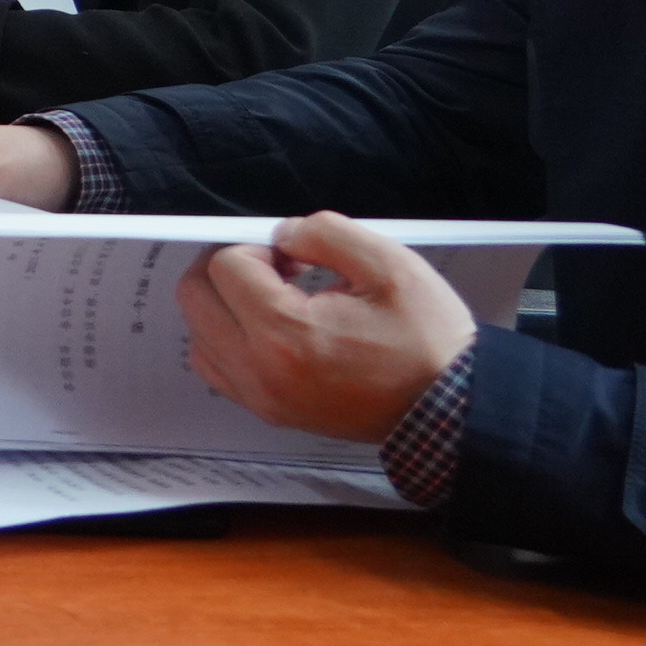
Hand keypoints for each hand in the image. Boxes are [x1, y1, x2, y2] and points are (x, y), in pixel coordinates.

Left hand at [177, 211, 476, 442]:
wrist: (451, 409)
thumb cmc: (427, 340)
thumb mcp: (389, 265)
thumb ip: (325, 233)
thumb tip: (281, 234)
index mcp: (285, 333)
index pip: (224, 267)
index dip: (257, 248)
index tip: (296, 257)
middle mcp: (260, 371)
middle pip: (194, 298)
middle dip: (228, 270)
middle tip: (277, 270)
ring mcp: (262, 398)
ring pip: (198, 335)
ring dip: (223, 306)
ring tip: (277, 300)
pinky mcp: (271, 413)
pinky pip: (217, 369)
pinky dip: (228, 341)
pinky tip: (273, 331)